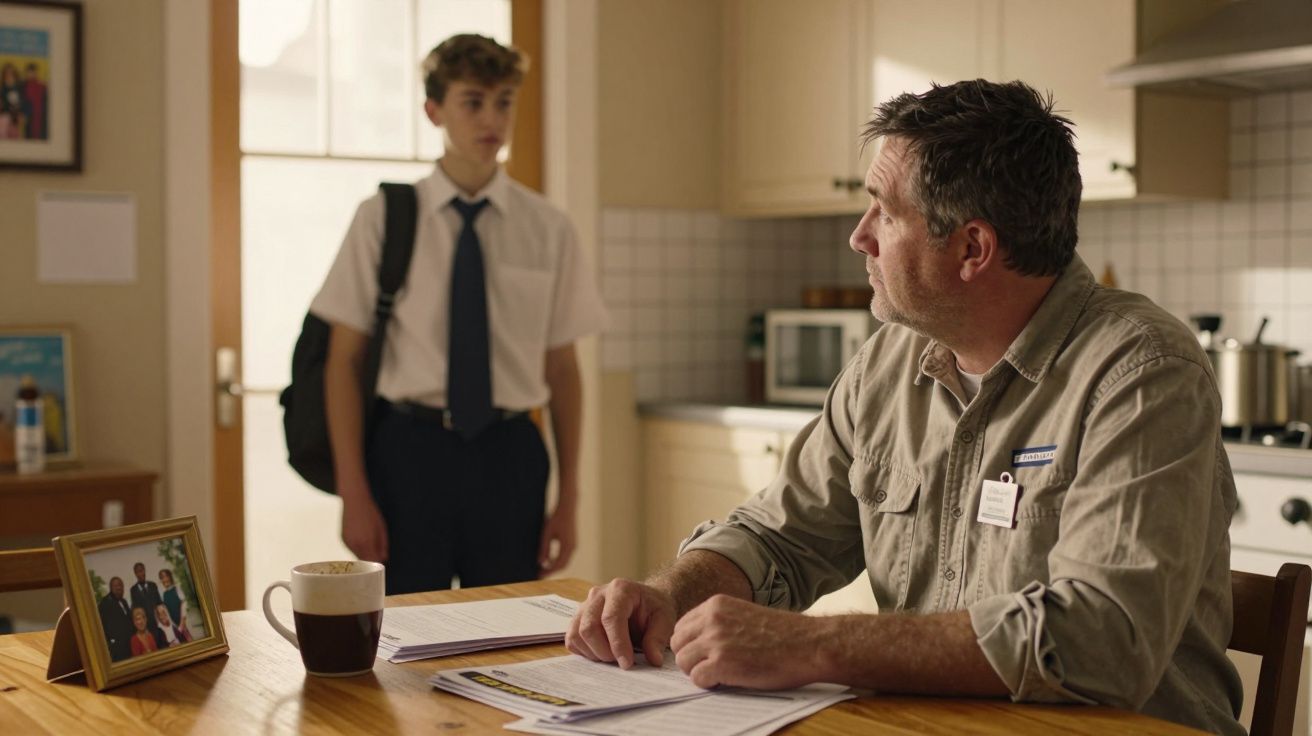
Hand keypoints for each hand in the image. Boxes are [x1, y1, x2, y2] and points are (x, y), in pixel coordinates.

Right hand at [340, 493, 388, 562]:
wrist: (354, 501)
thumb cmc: (371, 513)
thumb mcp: (381, 528)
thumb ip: (383, 545)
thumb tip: (384, 559)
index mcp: (367, 542)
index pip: (373, 562)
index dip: (378, 566)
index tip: (381, 568)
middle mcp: (356, 544)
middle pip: (364, 562)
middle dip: (371, 563)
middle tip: (377, 560)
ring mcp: (348, 543)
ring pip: (357, 556)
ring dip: (364, 555)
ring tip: (370, 547)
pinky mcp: (343, 540)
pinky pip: (352, 550)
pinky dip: (357, 549)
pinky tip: (362, 540)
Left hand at [538, 505, 576, 574]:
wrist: (567, 507)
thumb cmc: (556, 518)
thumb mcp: (547, 533)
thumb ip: (544, 548)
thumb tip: (540, 562)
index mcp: (567, 546)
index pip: (558, 565)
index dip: (548, 571)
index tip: (539, 575)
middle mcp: (573, 547)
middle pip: (563, 565)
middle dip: (551, 570)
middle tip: (540, 574)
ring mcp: (573, 545)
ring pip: (564, 561)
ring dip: (554, 565)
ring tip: (542, 567)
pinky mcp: (572, 542)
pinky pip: (565, 555)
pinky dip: (557, 559)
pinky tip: (548, 559)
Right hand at [567, 579, 677, 668]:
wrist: (645, 601)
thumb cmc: (653, 608)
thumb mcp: (664, 619)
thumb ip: (658, 638)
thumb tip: (653, 660)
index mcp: (620, 589)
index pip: (611, 618)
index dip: (617, 644)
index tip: (627, 664)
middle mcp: (598, 594)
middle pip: (589, 627)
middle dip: (604, 651)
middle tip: (621, 663)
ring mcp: (584, 605)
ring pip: (576, 634)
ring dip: (593, 653)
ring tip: (612, 658)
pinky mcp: (578, 618)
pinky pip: (571, 639)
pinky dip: (584, 652)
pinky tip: (601, 654)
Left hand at [671, 595, 822, 689]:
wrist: (809, 644)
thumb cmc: (783, 634)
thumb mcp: (745, 614)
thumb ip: (720, 622)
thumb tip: (698, 642)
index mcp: (716, 604)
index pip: (683, 626)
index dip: (691, 644)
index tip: (704, 654)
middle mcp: (712, 619)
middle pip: (678, 643)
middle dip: (690, 658)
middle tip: (709, 667)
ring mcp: (716, 640)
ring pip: (683, 662)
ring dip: (698, 672)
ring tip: (720, 674)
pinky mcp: (722, 663)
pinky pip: (697, 678)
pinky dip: (708, 684)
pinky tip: (726, 681)